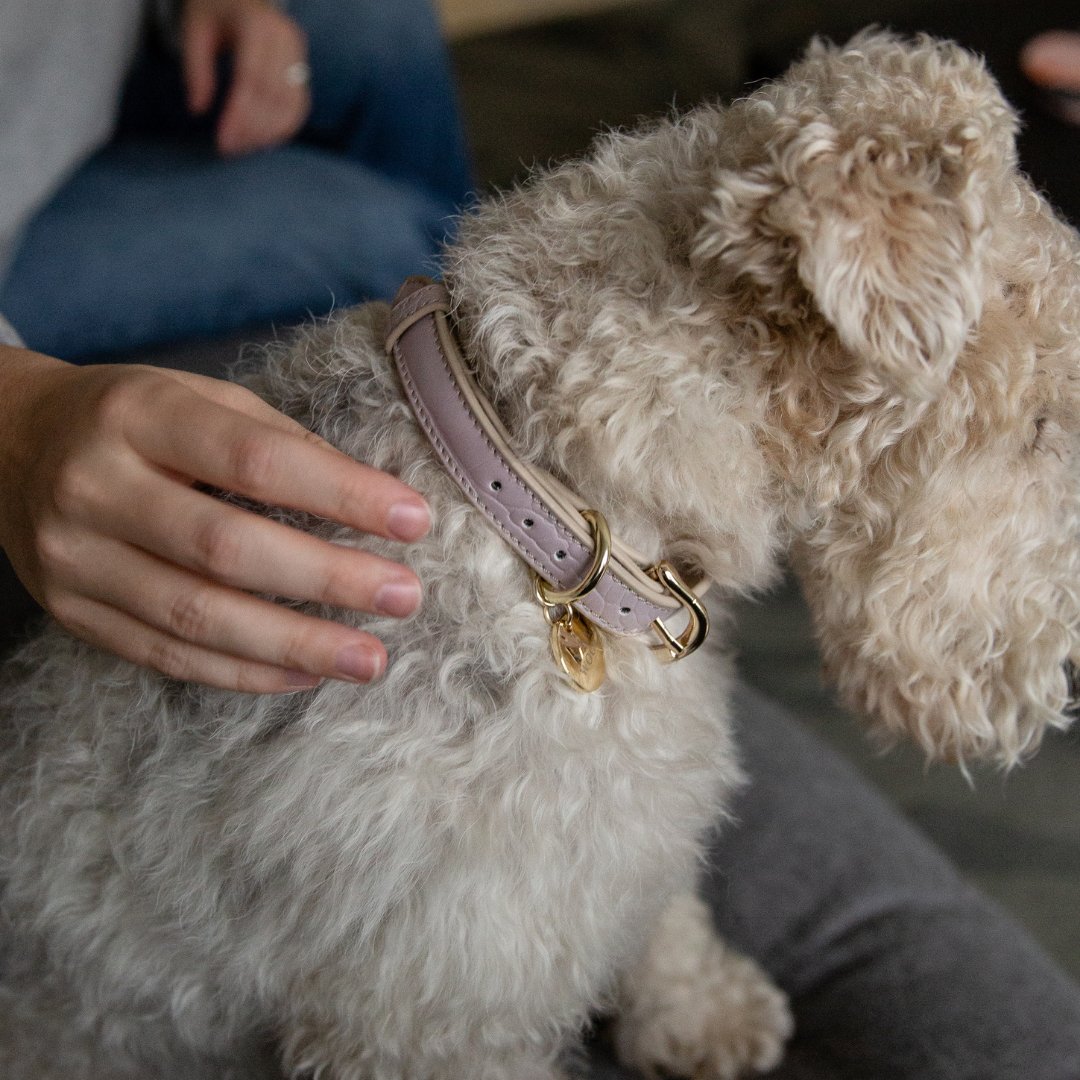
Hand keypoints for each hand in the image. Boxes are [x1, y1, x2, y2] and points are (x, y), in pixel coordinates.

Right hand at [0, 349, 430, 692]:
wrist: (9, 444)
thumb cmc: (130, 417)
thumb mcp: (197, 397)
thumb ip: (277, 442)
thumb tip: (372, 499)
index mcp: (138, 415)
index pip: (254, 460)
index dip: (341, 494)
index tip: (413, 520)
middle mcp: (96, 487)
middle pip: (227, 548)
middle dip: (328, 579)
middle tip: (404, 597)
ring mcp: (75, 559)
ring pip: (196, 617)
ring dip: (295, 645)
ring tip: (369, 659)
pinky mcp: (72, 613)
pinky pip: (167, 657)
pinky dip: (243, 672)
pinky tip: (303, 674)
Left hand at [182, 0, 310, 156]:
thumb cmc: (215, 10)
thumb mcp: (195, 30)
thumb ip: (196, 69)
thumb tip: (197, 110)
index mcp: (257, 25)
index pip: (252, 79)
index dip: (240, 115)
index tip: (223, 141)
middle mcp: (285, 39)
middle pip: (274, 96)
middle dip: (252, 128)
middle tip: (229, 149)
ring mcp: (299, 54)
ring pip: (291, 105)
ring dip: (268, 132)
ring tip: (243, 147)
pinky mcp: (303, 68)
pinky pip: (299, 106)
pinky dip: (283, 128)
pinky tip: (263, 140)